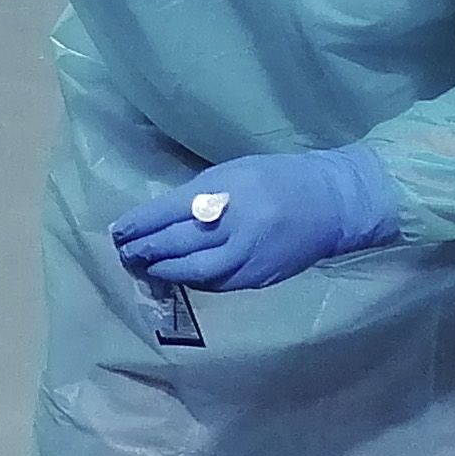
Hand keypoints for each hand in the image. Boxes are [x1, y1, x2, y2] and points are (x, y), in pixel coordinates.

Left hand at [112, 147, 401, 291]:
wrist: (335, 203)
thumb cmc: (280, 179)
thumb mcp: (236, 172)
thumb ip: (198, 195)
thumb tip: (158, 216)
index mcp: (228, 191)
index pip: (169, 212)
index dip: (140, 224)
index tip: (119, 230)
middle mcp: (235, 226)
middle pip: (177, 244)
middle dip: (145, 250)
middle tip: (125, 253)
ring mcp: (248, 255)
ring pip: (194, 271)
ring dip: (164, 271)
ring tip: (145, 267)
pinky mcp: (259, 276)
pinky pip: (217, 283)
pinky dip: (193, 280)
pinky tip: (179, 276)